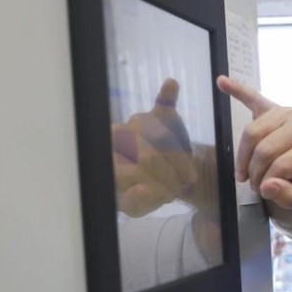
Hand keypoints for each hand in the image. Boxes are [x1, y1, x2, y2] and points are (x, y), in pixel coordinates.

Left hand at [112, 79, 198, 216]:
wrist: (165, 179)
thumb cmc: (145, 191)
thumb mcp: (137, 206)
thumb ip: (137, 203)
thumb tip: (141, 190)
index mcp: (106, 157)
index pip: (128, 170)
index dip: (153, 185)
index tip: (168, 197)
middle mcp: (117, 134)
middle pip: (148, 157)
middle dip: (169, 177)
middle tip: (180, 189)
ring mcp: (138, 122)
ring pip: (163, 139)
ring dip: (179, 161)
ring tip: (185, 177)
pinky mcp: (160, 114)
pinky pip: (164, 103)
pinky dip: (168, 95)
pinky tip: (171, 85)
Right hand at [216, 76, 291, 210]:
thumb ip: (289, 196)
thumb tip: (267, 186)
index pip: (281, 165)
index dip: (267, 183)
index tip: (264, 192)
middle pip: (264, 148)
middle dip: (254, 171)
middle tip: (255, 184)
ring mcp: (290, 114)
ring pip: (252, 131)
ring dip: (244, 155)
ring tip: (247, 171)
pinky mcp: (274, 109)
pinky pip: (254, 98)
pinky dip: (238, 90)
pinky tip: (222, 82)